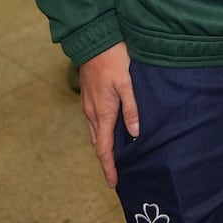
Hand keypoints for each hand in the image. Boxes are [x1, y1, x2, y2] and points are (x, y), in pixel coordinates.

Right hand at [80, 41, 138, 187]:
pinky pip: (93, 120)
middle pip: (98, 143)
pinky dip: (101, 131)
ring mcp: (88, 103)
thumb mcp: (127, 82)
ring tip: (115, 154)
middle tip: (117, 171)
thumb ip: (131, 108)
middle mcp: (91, 111)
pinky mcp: (88, 95)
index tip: (114, 182)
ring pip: (95, 131)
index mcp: (102, 112)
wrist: (94, 39)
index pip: (104, 148)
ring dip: (103, 145)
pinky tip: (110, 127)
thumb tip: (134, 135)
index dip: (109, 167)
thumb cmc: (113, 58)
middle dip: (106, 159)